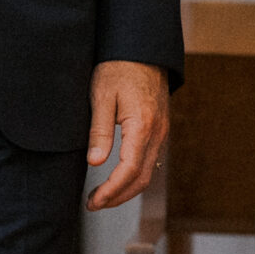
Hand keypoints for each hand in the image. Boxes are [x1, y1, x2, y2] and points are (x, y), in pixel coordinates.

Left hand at [86, 59, 170, 209]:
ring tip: (102, 197)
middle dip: (118, 197)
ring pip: (148, 172)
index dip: (112, 191)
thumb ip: (99, 131)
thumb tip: (95, 163)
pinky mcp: (159, 129)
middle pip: (142, 178)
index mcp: (143, 126)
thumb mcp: (102, 96)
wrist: (142, 49)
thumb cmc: (119, 68)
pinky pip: (150, 160)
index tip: (94, 201)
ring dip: (126, 189)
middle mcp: (157, 133)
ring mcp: (161, 132)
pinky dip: (134, 176)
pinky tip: (118, 179)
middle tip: (93, 204)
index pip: (129, 170)